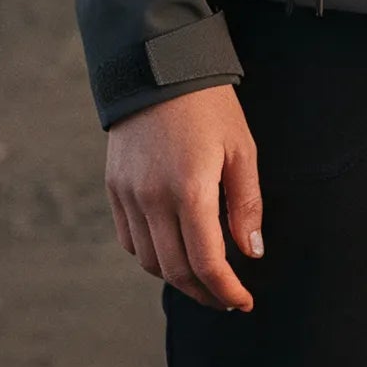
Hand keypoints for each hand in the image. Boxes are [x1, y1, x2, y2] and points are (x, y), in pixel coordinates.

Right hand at [105, 84, 263, 310]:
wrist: (158, 64)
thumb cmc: (208, 104)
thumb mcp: (241, 148)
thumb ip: (246, 205)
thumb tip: (251, 252)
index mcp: (189, 189)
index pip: (206, 263)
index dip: (226, 290)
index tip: (243, 301)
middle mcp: (152, 198)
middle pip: (175, 271)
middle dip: (204, 292)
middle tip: (227, 296)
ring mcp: (128, 194)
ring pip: (149, 261)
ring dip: (177, 277)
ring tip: (203, 275)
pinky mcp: (114, 187)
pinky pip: (129, 239)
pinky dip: (151, 255)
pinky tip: (173, 249)